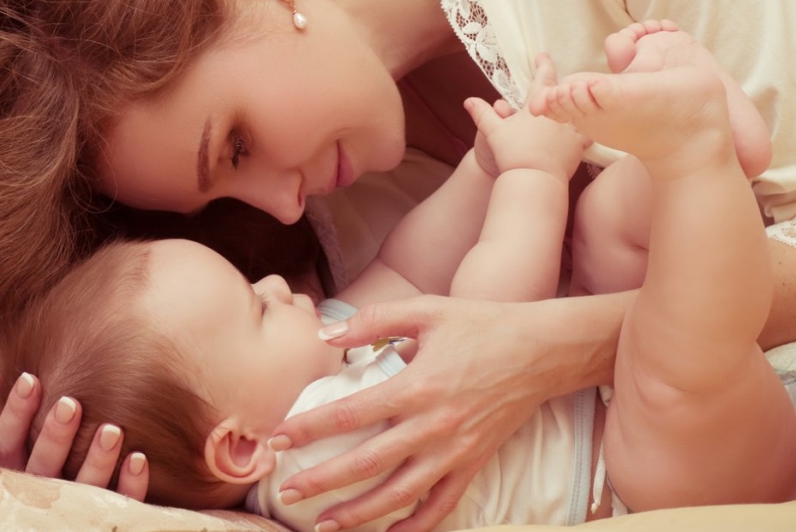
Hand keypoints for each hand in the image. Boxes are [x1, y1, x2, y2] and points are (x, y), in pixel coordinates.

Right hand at [0, 372, 148, 498]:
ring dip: (97, 459)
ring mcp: (75, 508)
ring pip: (83, 488)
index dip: (15, 414)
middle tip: (70, 404)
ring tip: (112, 430)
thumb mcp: (29, 449)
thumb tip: (20, 374)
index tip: (30, 378)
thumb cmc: (54, 463)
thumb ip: (26, 424)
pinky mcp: (105, 517)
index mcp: (19, 471)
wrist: (81, 511)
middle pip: (42, 466)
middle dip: (55, 435)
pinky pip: (120, 503)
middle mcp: (42, 492)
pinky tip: (139, 458)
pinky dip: (129, 484)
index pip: (6, 445)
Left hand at [270, 295, 574, 531]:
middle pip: (367, 463)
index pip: (350, 414)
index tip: (278, 438)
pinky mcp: (474, 462)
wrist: (541, 350)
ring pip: (400, 494)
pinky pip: (442, 504)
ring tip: (323, 525)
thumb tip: (327, 334)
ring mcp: (456, 450)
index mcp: (417, 385)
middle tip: (287, 491)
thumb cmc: (481, 325)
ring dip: (359, 513)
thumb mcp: (427, 309)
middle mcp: (433, 425)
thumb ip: (374, 319)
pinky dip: (416, 526)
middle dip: (322, 481)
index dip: (309, 428)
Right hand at [465, 53, 589, 179]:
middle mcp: (559, 112)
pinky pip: (588, 131)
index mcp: (539, 104)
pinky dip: (588, 128)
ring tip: (579, 102)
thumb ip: (482, 113)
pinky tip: (590, 126)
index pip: (543, 77)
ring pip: (579, 109)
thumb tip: (468, 100)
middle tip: (564, 80)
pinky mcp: (580, 144)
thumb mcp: (493, 131)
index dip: (543, 64)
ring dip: (578, 104)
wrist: (533, 178)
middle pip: (565, 91)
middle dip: (564, 85)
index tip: (542, 55)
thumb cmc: (512, 153)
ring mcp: (572, 127)